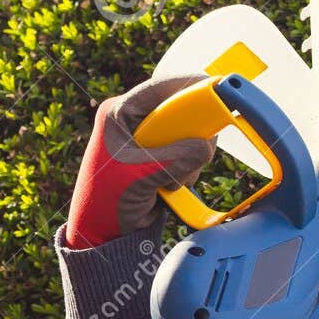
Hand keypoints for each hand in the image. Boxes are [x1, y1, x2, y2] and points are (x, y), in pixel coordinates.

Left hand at [65, 72, 216, 247]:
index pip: (157, 89)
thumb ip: (173, 160)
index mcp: (118, 113)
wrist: (102, 233)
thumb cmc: (105, 201)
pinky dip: (187, 170)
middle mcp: (133, 121)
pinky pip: (187, 155)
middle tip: (199, 151)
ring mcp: (148, 140)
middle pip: (178, 111)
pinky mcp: (160, 158)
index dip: (188, 85)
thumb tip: (205, 148)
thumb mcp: (138, 176)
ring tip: (169, 181)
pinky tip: (169, 187)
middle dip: (191, 134)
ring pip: (187, 135)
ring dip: (188, 160)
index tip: (216, 87)